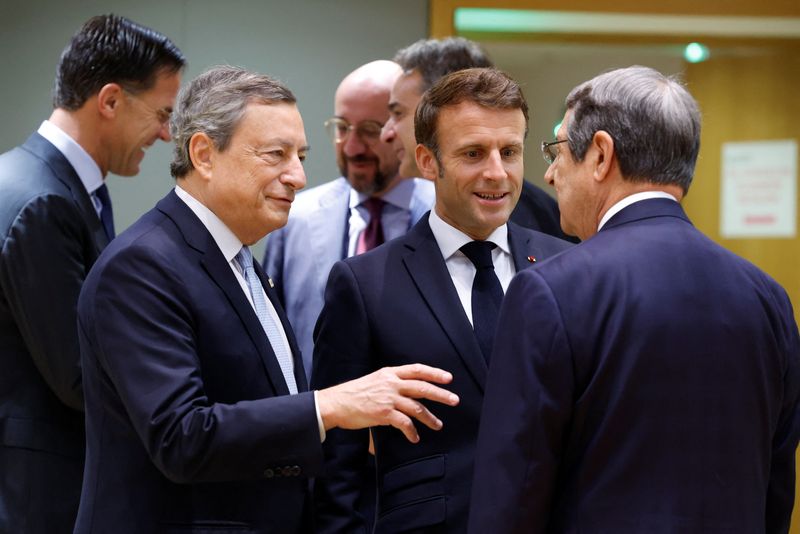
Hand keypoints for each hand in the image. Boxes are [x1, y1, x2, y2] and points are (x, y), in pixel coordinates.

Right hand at [317, 364, 459, 442]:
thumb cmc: (354, 393)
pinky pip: (405, 423)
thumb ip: (392, 382)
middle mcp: (391, 383)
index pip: (417, 369)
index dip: (434, 373)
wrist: (336, 403)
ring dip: (430, 418)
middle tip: (454, 400)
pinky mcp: (384, 413)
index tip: (448, 378)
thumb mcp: (375, 380)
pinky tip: (415, 437)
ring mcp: (388, 398)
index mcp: (390, 373)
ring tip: (438, 425)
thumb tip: (408, 390)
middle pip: (422, 387)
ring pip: (417, 407)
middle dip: (441, 394)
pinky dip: (412, 431)